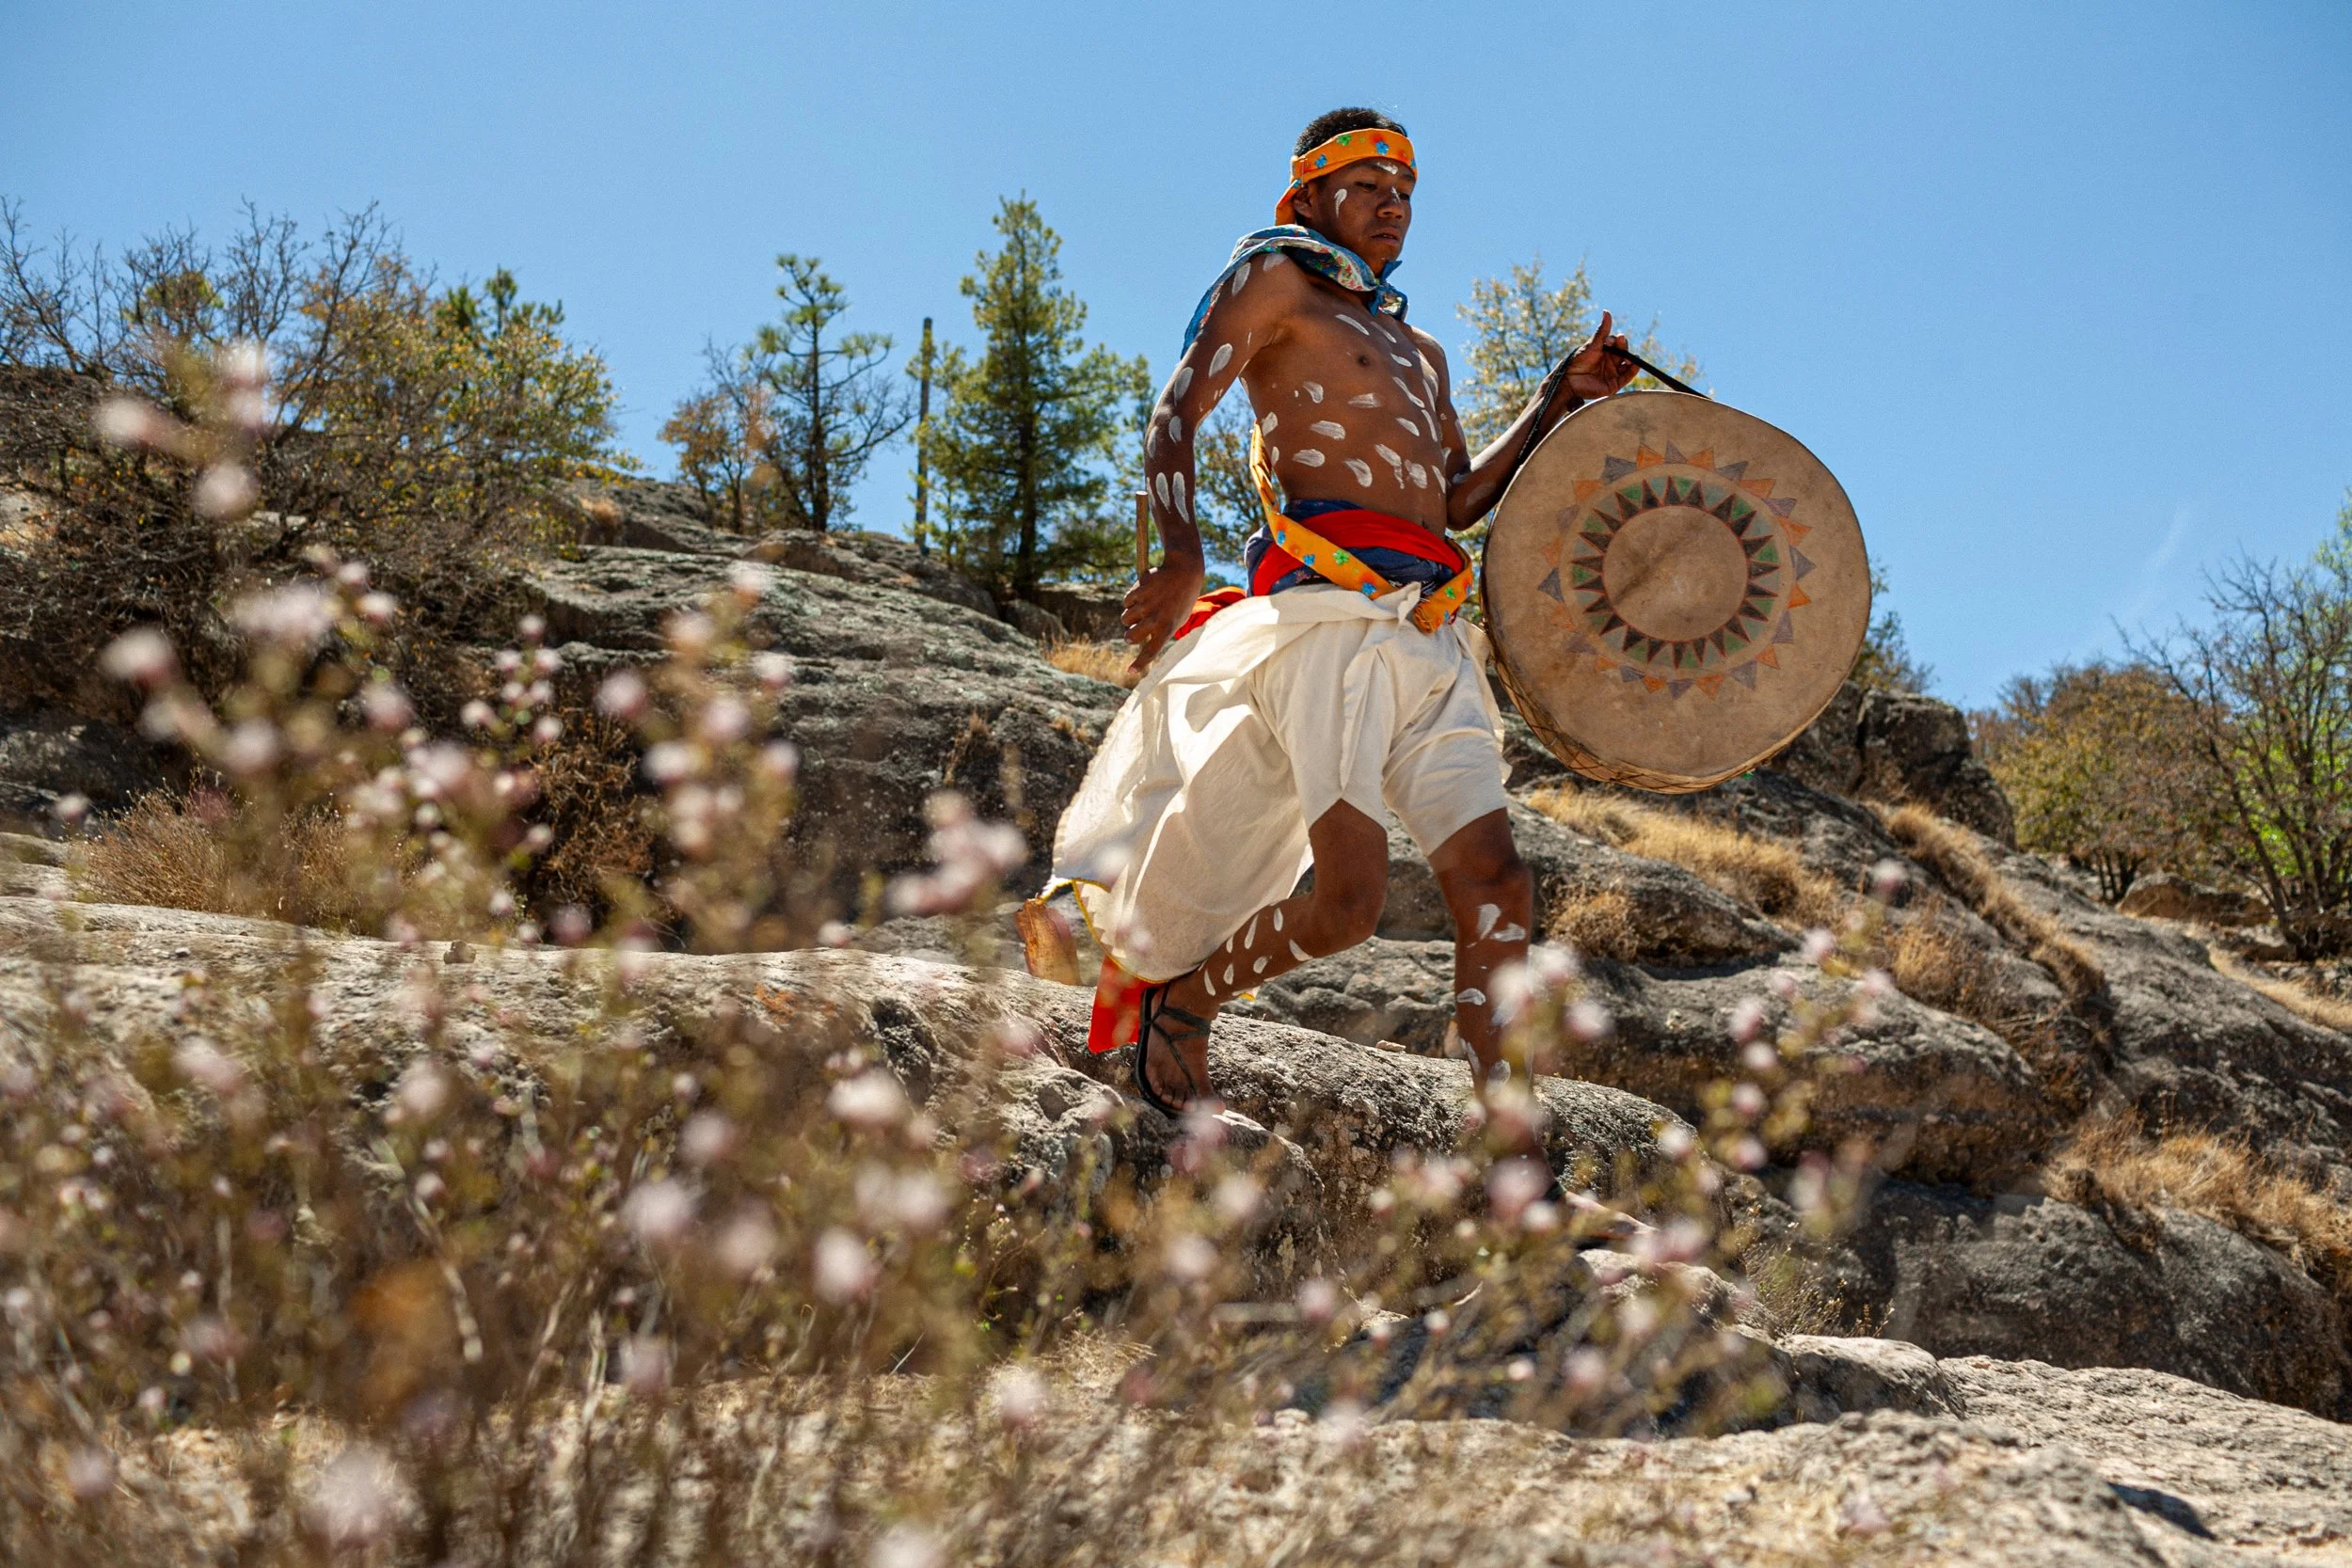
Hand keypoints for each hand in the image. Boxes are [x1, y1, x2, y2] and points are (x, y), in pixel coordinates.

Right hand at [1121, 553, 1206, 674]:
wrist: (1184, 571)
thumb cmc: (1182, 598)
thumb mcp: (1178, 618)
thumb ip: (1161, 632)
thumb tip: (1142, 642)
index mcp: (1168, 628)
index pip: (1151, 652)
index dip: (1139, 663)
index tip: (1130, 672)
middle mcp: (1155, 619)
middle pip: (1130, 637)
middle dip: (1129, 635)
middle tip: (1133, 631)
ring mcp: (1146, 605)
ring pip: (1125, 619)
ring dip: (1130, 616)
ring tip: (1144, 607)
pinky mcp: (1138, 592)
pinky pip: (1125, 602)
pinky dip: (1131, 600)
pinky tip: (1144, 593)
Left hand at [1563, 310, 1638, 400]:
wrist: (1570, 380)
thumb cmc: (1579, 361)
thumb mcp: (1592, 345)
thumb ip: (1602, 331)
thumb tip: (1606, 311)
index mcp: (1605, 350)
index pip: (1617, 343)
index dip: (1617, 340)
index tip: (1610, 340)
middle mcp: (1611, 360)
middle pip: (1623, 352)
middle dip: (1624, 347)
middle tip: (1621, 343)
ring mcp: (1613, 372)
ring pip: (1628, 364)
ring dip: (1632, 360)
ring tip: (1632, 357)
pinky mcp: (1614, 384)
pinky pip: (1627, 377)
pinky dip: (1633, 371)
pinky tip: (1636, 365)